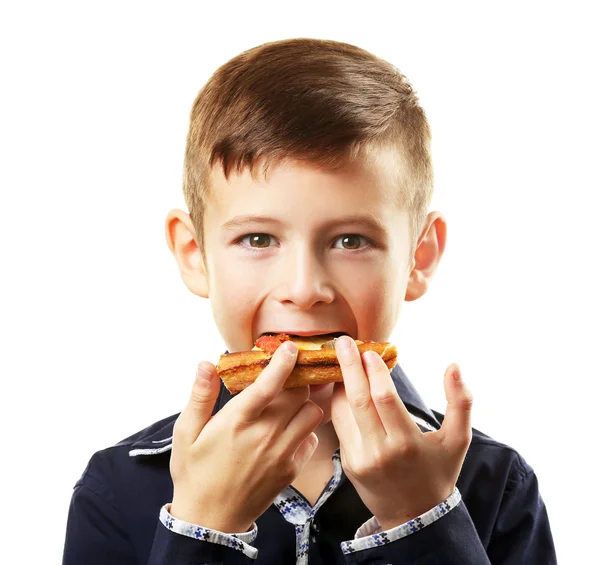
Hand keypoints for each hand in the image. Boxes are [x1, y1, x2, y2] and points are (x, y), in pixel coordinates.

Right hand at [170, 341, 322, 532]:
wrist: (210, 521)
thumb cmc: (194, 472)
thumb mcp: (186, 433)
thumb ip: (200, 396)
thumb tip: (206, 364)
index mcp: (237, 422)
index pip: (268, 385)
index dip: (283, 362)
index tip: (291, 346)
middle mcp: (264, 435)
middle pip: (299, 394)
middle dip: (298, 378)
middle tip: (292, 371)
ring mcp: (281, 454)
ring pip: (312, 414)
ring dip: (305, 402)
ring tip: (291, 400)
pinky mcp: (291, 469)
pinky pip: (312, 439)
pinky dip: (307, 428)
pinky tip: (291, 427)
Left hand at [330, 336, 472, 529]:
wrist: (415, 516)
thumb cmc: (439, 472)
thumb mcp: (458, 440)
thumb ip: (461, 402)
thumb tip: (454, 365)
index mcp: (406, 444)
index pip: (384, 400)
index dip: (374, 372)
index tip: (369, 350)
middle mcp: (379, 451)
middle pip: (357, 401)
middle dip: (348, 367)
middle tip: (342, 341)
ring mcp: (359, 458)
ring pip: (342, 412)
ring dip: (339, 382)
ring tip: (339, 357)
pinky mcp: (347, 462)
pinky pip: (340, 425)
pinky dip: (338, 401)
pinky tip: (341, 382)